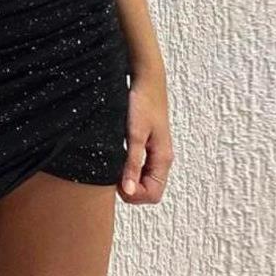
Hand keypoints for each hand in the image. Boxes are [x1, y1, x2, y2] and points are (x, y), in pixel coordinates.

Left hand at [117, 69, 173, 203]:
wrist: (146, 79)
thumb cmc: (142, 102)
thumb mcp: (134, 134)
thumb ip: (132, 162)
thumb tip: (128, 191)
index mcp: (163, 158)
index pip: (153, 195)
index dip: (134, 195)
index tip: (116, 182)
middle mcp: (161, 158)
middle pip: (148, 190)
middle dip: (130, 189)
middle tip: (112, 175)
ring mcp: (155, 152)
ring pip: (143, 179)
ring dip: (128, 179)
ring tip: (113, 166)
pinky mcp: (148, 144)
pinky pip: (140, 167)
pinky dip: (128, 168)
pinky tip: (116, 158)